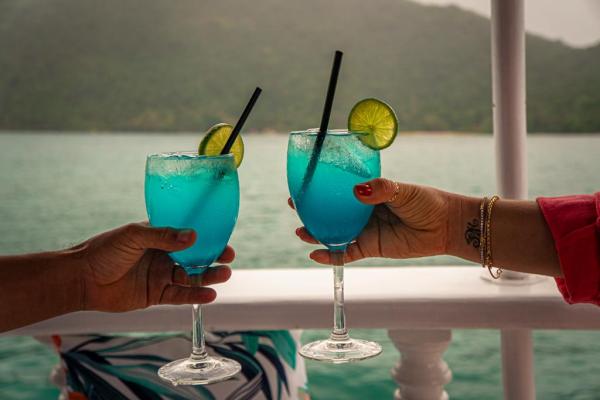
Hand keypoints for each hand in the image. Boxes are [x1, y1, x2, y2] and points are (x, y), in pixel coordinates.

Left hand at [76, 222, 233, 311]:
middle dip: (213, 257)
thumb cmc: (104, 250)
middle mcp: (163, 255)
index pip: (188, 234)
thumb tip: (193, 236)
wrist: (82, 279)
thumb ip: (163, 236)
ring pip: (191, 276)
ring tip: (225, 275)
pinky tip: (210, 294)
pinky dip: (195, 295)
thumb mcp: (134, 236)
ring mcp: (161, 275)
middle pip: (194, 256)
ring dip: (208, 276)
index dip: (206, 236)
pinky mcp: (157, 295)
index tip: (223, 236)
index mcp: (159, 236)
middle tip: (229, 257)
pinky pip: (180, 295)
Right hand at [290, 178, 451, 264]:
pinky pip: (345, 253)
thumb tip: (357, 191)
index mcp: (367, 192)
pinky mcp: (370, 248)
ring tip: (302, 231)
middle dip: (311, 210)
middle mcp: (361, 211)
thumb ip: (380, 189)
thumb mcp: (403, 190)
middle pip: (331, 212)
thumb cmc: (426, 202)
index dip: (320, 188)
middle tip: (295, 206)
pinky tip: (317, 253)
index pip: (338, 189)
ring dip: (316, 233)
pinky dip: (331, 255)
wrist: (445, 226)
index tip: (303, 184)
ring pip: (334, 232)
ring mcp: (364, 230)